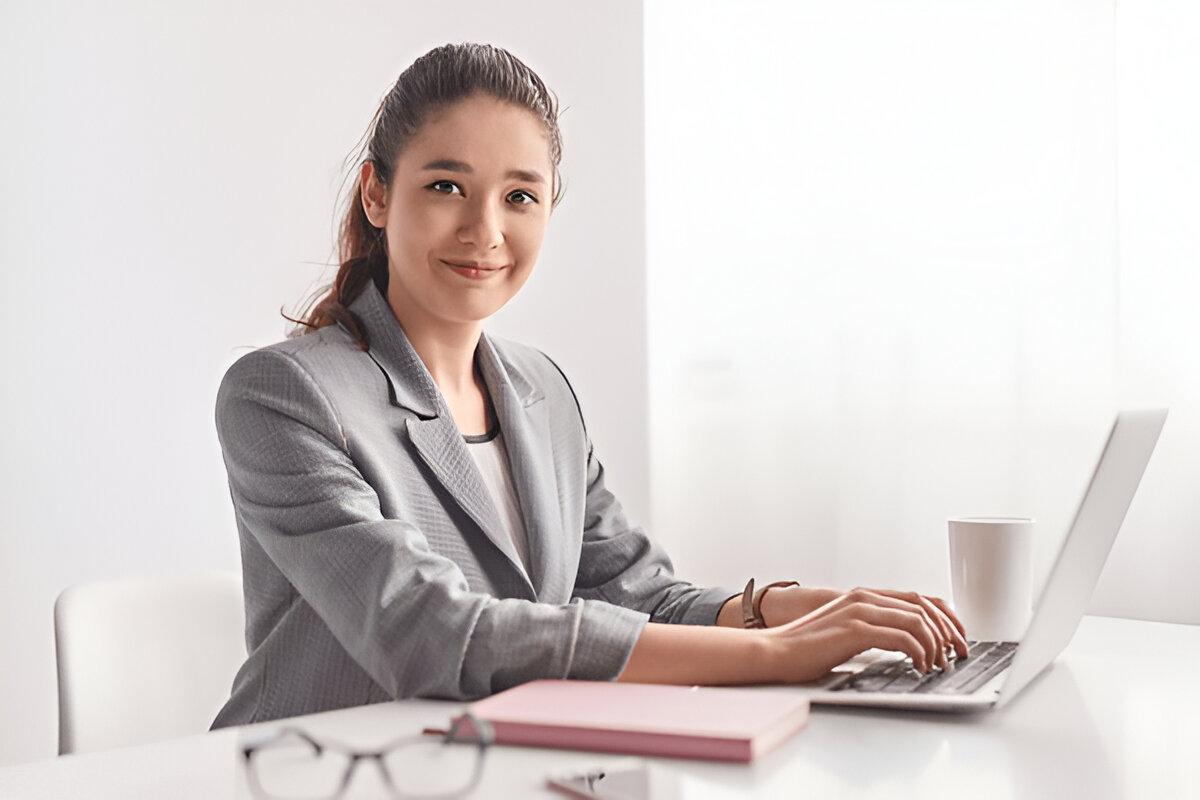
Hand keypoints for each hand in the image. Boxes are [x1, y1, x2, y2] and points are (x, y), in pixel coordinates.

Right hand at [760, 586, 969, 682]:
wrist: (775, 651)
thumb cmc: (807, 648)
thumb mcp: (846, 631)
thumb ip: (872, 629)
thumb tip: (905, 644)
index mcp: (863, 595)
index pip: (918, 598)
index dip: (945, 616)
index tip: (958, 637)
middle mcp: (864, 597)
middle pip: (924, 606)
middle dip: (948, 631)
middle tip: (957, 653)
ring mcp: (859, 611)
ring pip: (918, 620)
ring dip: (935, 644)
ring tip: (936, 664)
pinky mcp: (855, 630)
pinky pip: (903, 638)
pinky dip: (919, 653)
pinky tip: (919, 667)